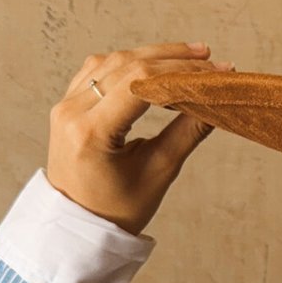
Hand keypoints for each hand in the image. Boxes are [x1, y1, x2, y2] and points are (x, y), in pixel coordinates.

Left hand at [47, 42, 234, 235]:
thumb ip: (187, 133)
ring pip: (112, 61)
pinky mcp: (67, 106)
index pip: (140, 82)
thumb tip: (216, 103)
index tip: (215, 72)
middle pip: (126, 64)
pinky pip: (98, 71)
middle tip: (210, 60)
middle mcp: (71, 111)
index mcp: (91, 131)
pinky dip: (128, 63)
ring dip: (151, 56)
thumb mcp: (157, 173)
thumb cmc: (115, 211)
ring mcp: (65, 106)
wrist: (77, 227)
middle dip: (172, 59)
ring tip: (190, 57)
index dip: (181, 71)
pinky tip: (153, 65)